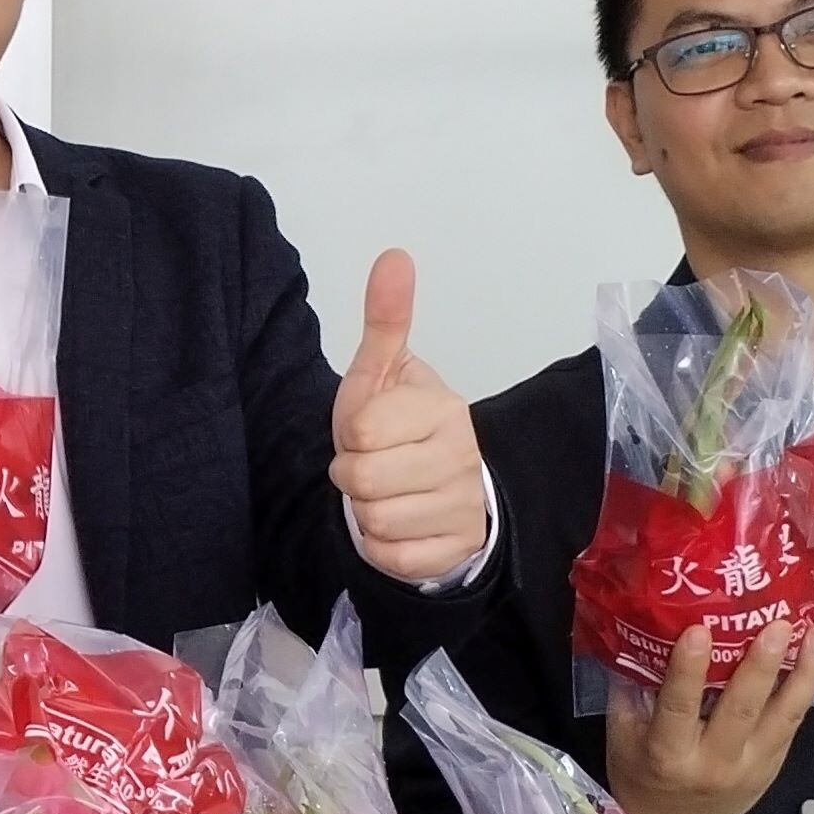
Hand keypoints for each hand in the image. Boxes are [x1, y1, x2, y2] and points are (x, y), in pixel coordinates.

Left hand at [328, 249, 489, 581]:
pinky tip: (398, 525)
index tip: (366, 432)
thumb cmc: (398, 429)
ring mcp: (464, 505)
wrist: (439, 487)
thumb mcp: (383, 374)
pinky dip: (384, 548)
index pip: (360, 429)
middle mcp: (462, 456)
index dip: (349, 435)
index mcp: (443, 409)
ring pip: (376, 520)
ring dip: (365, 512)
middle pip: (362, 478)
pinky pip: (396, 558)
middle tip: (370, 465)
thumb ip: (386, 320)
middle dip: (351, 475)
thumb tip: (394, 256)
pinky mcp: (459, 549)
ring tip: (385, 493)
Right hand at [605, 616, 813, 813]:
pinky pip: (792, 725)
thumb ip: (635, 692)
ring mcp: (750, 768)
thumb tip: (645, 635)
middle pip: (742, 711)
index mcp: (668, 756)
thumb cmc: (640, 777)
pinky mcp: (772, 768)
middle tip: (777, 625)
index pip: (679, 709)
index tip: (699, 631)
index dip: (688, 670)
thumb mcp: (623, 737)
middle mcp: (714, 764)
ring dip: (803, 672)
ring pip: (783, 717)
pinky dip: (805, 690)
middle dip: (762, 665)